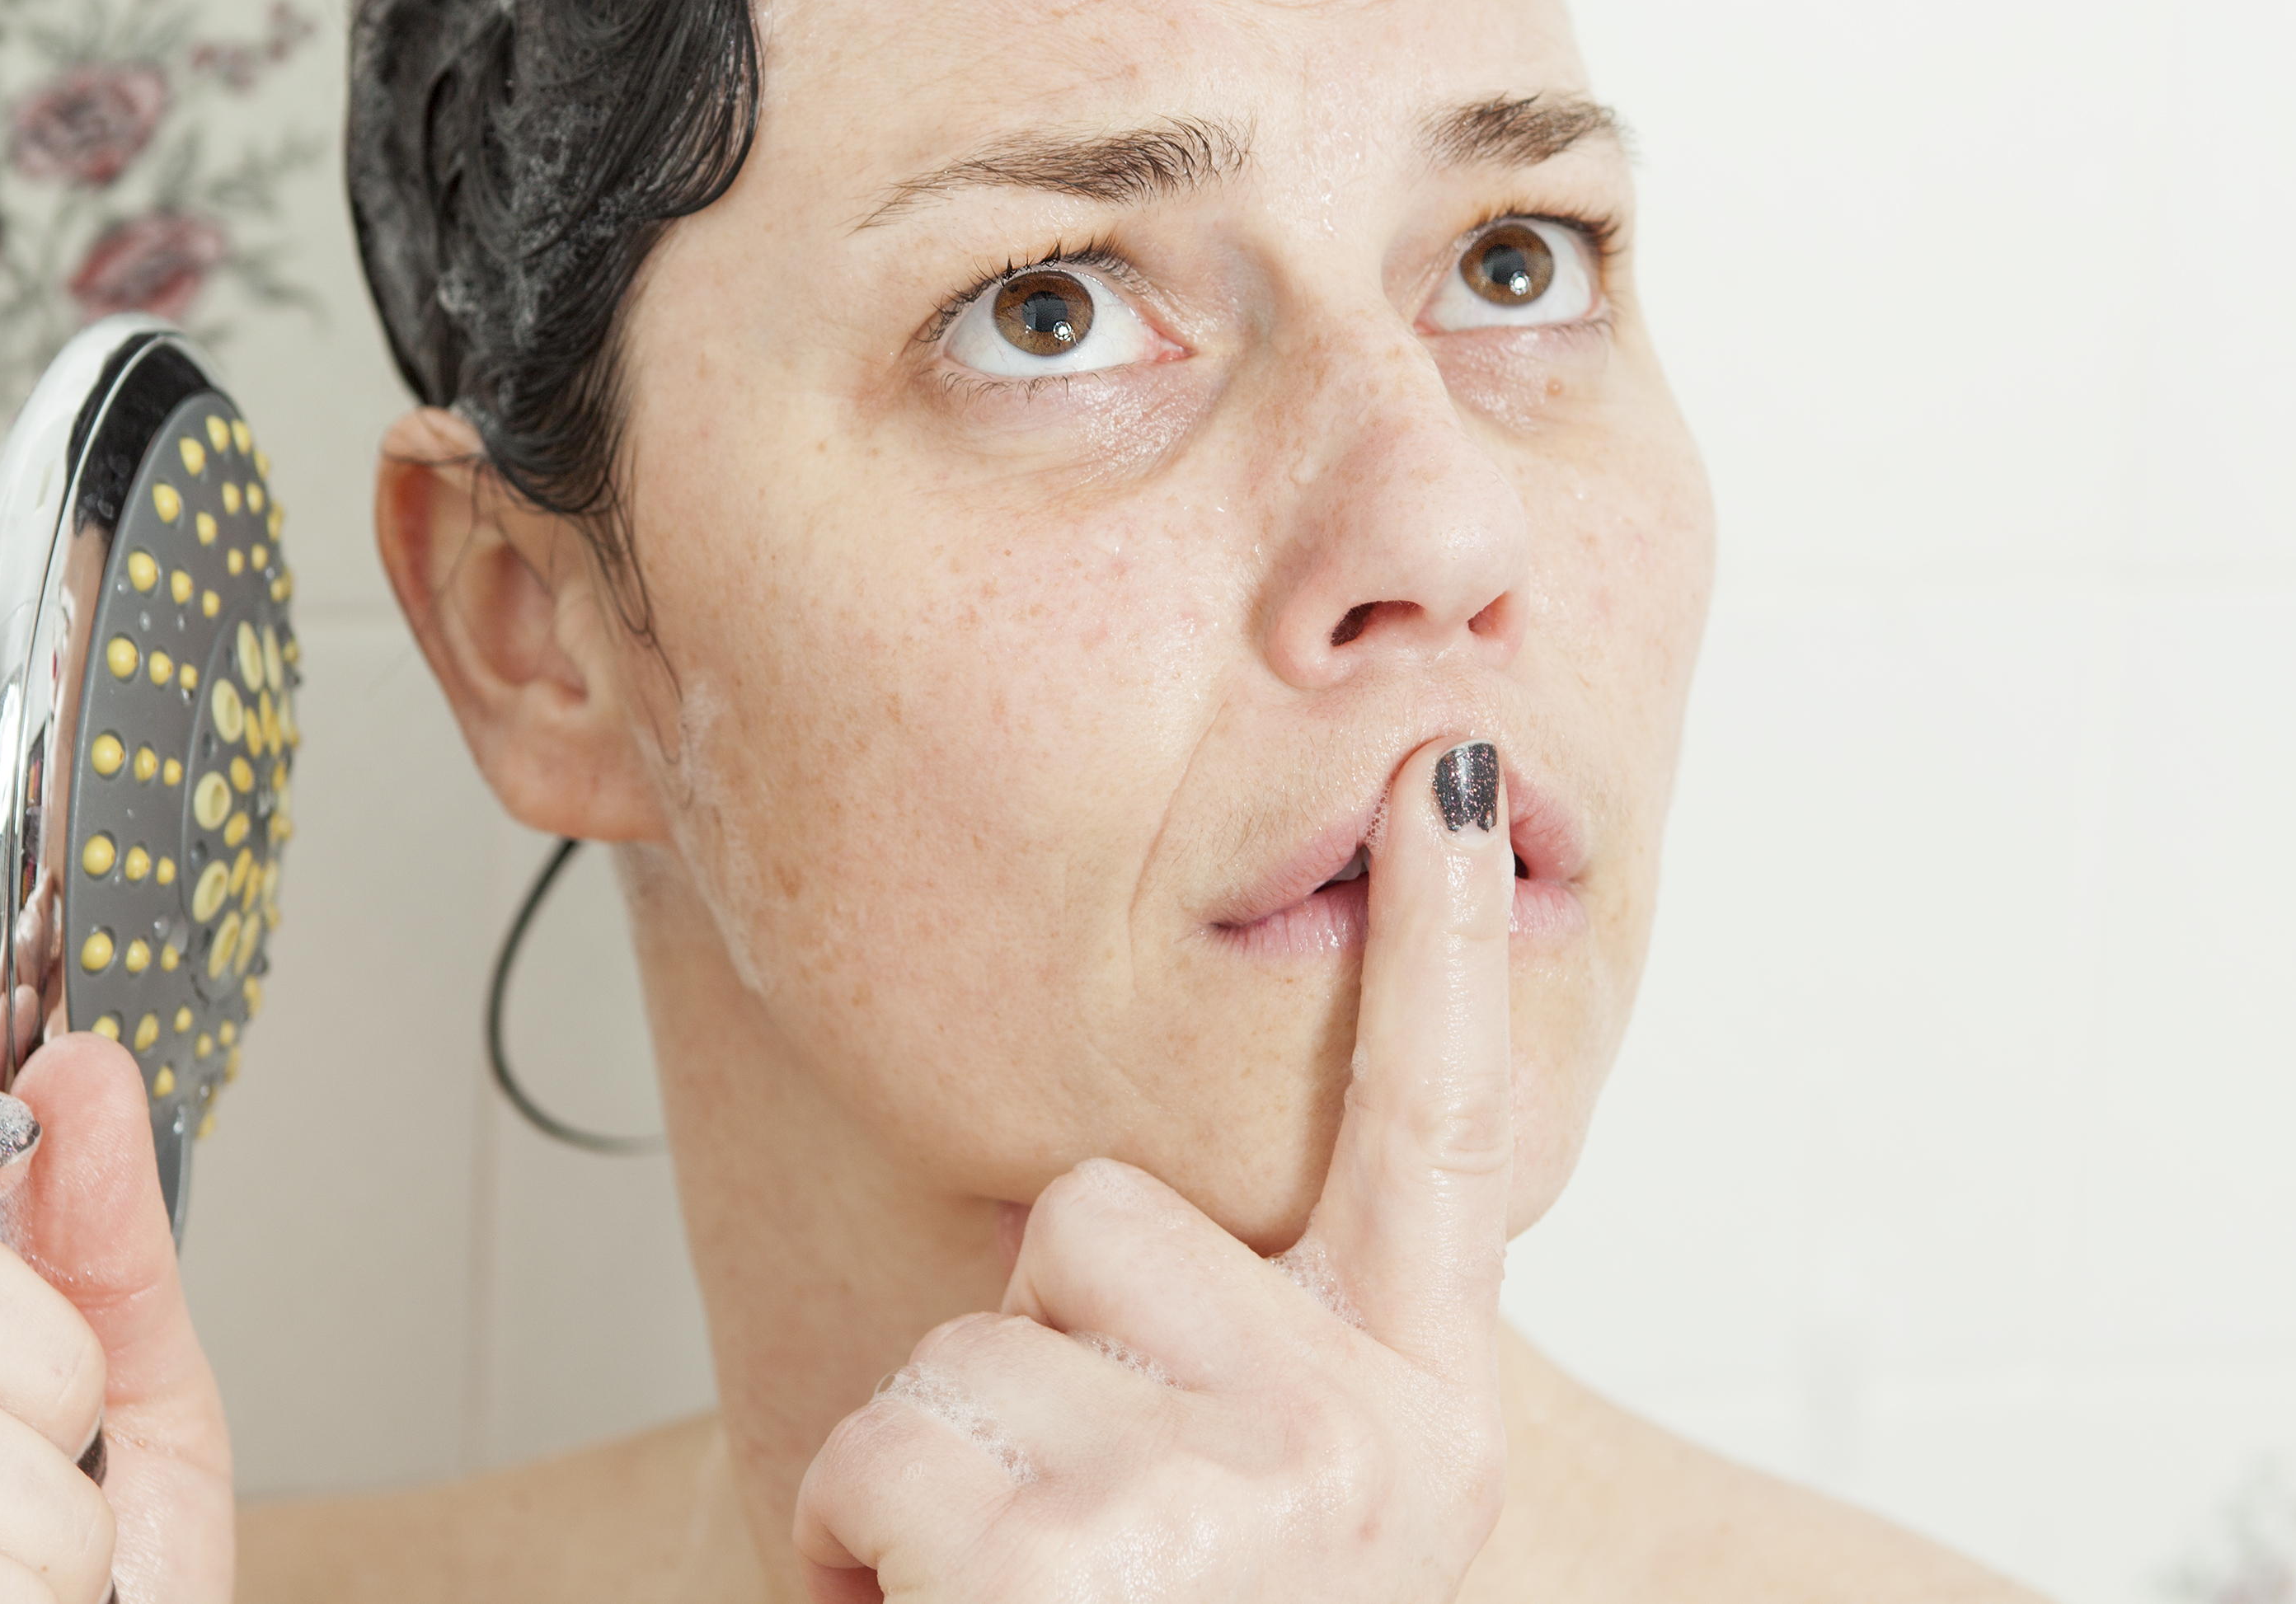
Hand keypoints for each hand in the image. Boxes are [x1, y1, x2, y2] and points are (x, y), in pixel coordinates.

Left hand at [793, 736, 1516, 1601]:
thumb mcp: (1266, 1529)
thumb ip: (1248, 1369)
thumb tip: (1127, 1219)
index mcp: (1417, 1408)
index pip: (1437, 1132)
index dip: (1438, 941)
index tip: (1431, 770)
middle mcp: (1372, 1437)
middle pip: (1083, 1224)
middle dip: (1018, 1379)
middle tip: (1084, 1569)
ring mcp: (1242, 1501)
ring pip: (960, 1354)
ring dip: (932, 1497)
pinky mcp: (1086, 1569)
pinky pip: (874, 1466)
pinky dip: (857, 1570)